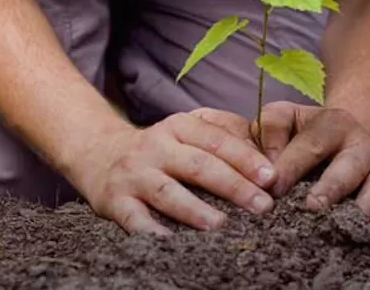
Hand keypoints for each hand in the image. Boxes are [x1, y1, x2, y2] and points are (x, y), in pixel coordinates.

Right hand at [72, 108, 277, 234]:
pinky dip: (153, 232)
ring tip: (221, 225)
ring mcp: (134, 174)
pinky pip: (135, 219)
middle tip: (263, 205)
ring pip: (167, 192)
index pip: (217, 140)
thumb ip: (223, 133)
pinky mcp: (115, 201)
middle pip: (198, 165)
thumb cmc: (160, 147)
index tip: (271, 176)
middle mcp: (156, 146)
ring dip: (195, 209)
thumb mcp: (186, 129)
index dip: (245, 158)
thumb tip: (266, 151)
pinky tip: (173, 244)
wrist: (98, 153)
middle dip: (233, 186)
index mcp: (179, 126)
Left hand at [252, 101, 369, 230]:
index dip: (291, 165)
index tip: (272, 187)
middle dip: (332, 187)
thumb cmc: (303, 132)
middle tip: (312, 207)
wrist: (346, 135)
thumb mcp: (286, 117)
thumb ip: (271, 130)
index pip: (311, 143)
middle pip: (350, 166)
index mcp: (333, 124)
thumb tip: (268, 167)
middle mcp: (361, 145)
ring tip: (345, 226)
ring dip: (365, 207)